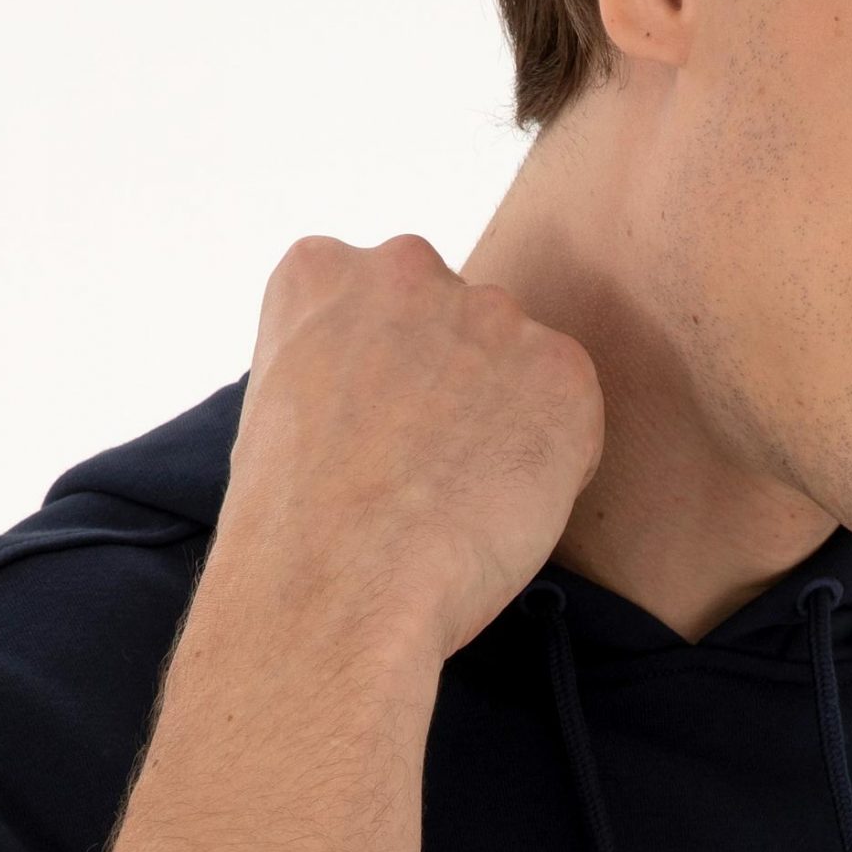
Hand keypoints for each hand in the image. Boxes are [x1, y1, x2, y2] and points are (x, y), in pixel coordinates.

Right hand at [219, 231, 603, 665]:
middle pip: (457, 324)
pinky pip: (573, 416)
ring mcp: (491, 313)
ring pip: (519, 367)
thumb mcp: (278, 406)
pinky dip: (556, 464)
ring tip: (458, 496)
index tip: (373, 434)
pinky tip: (498, 508)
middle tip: (424, 470)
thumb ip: (344, 364)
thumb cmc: (294, 527)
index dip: (386, 382)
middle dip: (454, 388)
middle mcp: (408, 266)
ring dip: (507, 421)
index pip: (381, 305)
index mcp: (322, 270)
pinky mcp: (562, 368)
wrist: (337, 584)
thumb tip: (396, 389)